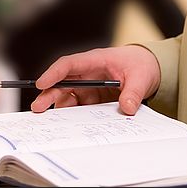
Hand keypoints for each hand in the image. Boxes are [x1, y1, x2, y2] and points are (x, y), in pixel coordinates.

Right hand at [30, 45, 160, 114]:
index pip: (69, 64)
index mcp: (96, 60)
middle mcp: (88, 73)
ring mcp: (89, 86)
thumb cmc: (140, 65)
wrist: (148, 69)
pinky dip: (74, 117)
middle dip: (49, 95)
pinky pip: (79, 107)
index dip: (54, 73)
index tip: (41, 84)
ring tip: (55, 123)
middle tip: (38, 109)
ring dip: (61, 109)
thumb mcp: (141, 77)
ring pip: (68, 97)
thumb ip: (134, 92)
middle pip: (63, 82)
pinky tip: (72, 127)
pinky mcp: (92, 97)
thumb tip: (127, 108)